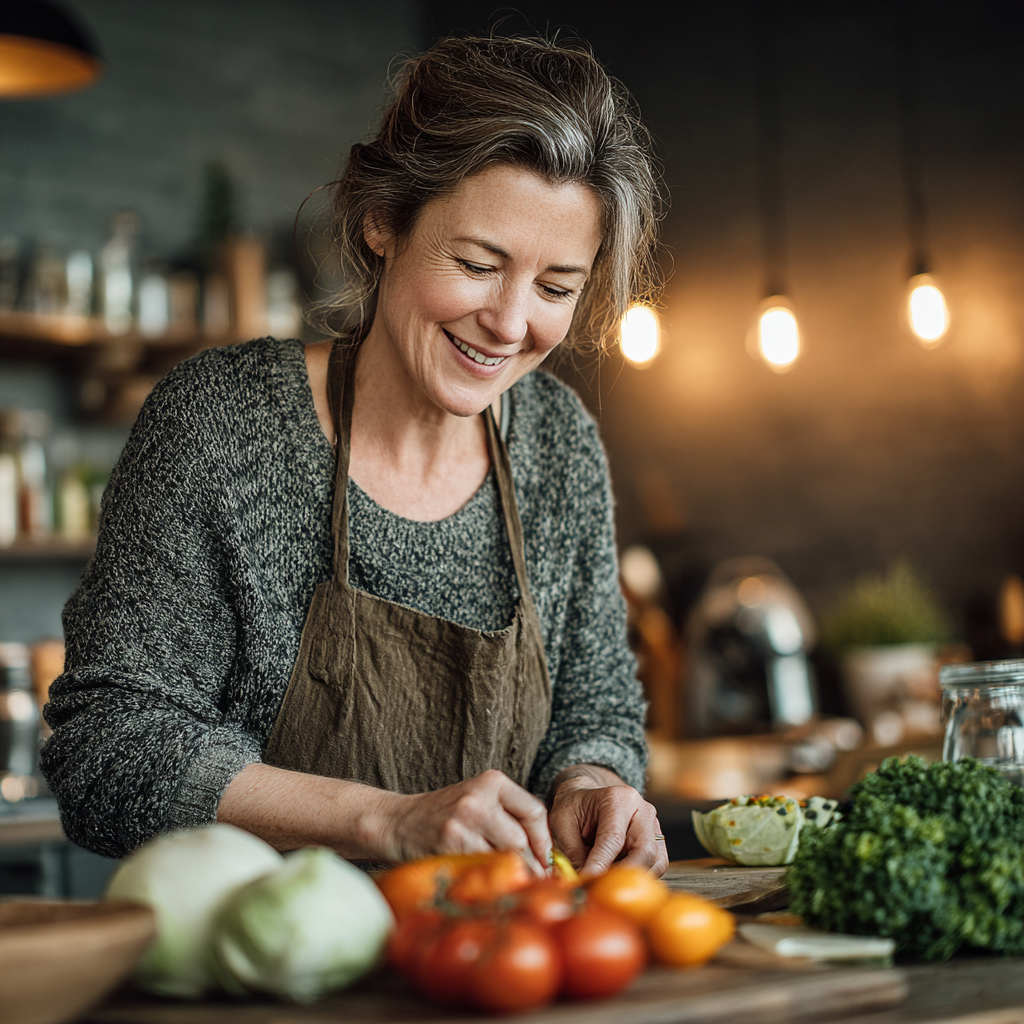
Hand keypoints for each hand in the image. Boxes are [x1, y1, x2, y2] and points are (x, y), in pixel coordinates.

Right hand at [379, 769, 550, 870]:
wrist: (399, 821)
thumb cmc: (446, 815)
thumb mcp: (479, 801)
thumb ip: (510, 817)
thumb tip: (546, 854)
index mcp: (491, 781)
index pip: (534, 811)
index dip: (544, 840)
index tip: (545, 859)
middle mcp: (478, 798)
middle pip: (522, 839)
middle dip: (530, 864)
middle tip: (531, 879)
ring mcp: (463, 821)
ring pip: (504, 856)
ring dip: (510, 874)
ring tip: (510, 882)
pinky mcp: (449, 844)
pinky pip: (482, 868)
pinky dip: (488, 878)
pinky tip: (486, 882)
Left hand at [548, 765, 667, 877]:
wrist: (590, 793)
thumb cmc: (575, 806)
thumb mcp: (562, 822)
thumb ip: (572, 851)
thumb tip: (581, 881)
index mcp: (618, 799)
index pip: (613, 839)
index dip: (600, 864)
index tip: (587, 882)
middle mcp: (642, 810)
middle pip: (644, 851)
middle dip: (623, 876)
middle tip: (601, 889)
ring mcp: (653, 824)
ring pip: (655, 862)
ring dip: (632, 878)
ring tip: (607, 882)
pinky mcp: (657, 839)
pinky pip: (657, 865)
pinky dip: (639, 876)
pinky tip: (618, 876)